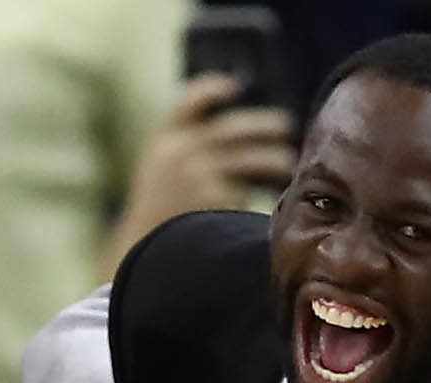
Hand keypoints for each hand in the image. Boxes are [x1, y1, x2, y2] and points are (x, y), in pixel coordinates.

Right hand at [107, 75, 295, 272]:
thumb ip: (188, 150)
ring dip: (271, 158)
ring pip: (247, 159)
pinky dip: (254, 196)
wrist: (141, 250)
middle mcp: (181, 151)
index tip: (234, 85)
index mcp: (165, 141)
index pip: (188, 104)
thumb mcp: (161, 171)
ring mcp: (198, 174)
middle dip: (262, 125)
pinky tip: (267, 201)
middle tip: (286, 125)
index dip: (211, 90)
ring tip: (288, 162)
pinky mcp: (215, 198)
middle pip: (231, 129)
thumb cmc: (159, 212)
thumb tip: (239, 140)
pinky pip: (243, 192)